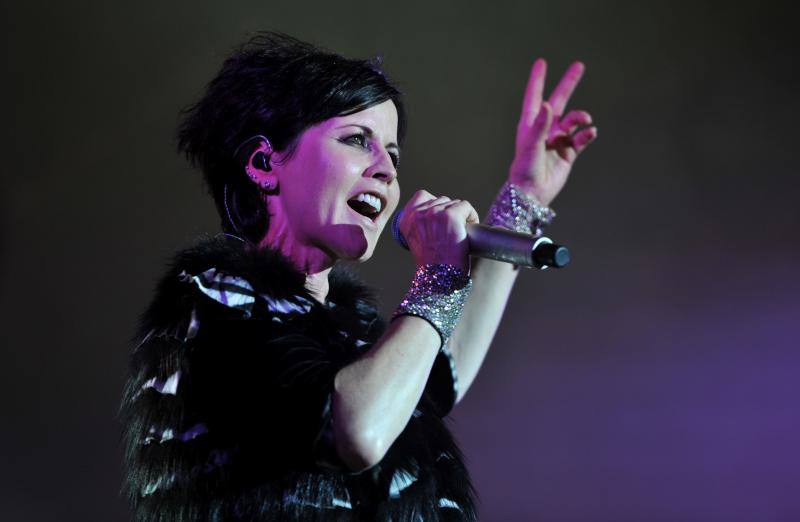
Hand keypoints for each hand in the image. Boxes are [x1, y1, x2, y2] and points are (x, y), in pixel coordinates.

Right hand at [398, 190, 479, 271]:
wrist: (439, 281)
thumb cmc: (432, 266)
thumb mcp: (417, 242)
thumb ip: (421, 225)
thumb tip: (439, 213)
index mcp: (406, 220)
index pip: (422, 196)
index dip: (435, 207)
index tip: (440, 224)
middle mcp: (418, 214)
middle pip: (441, 200)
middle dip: (449, 214)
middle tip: (452, 233)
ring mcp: (434, 213)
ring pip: (454, 203)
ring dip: (461, 216)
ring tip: (460, 234)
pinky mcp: (451, 216)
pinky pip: (466, 206)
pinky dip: (471, 217)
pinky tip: (468, 231)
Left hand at [509, 59, 597, 206]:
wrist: (533, 193)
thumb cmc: (525, 168)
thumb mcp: (531, 144)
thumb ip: (541, 125)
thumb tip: (549, 104)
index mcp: (531, 123)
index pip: (535, 96)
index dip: (538, 79)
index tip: (542, 62)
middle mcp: (545, 129)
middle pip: (559, 100)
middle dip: (568, 83)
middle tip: (579, 65)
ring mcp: (558, 140)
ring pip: (574, 120)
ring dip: (581, 117)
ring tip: (586, 120)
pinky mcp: (568, 153)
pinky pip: (581, 138)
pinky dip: (587, 134)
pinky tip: (590, 133)